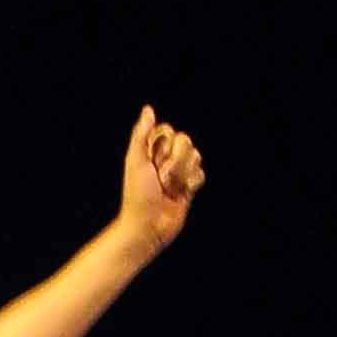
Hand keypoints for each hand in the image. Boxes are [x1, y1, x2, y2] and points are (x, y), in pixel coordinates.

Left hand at [119, 105, 204, 253]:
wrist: (148, 227)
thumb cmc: (137, 196)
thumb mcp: (135, 161)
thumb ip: (141, 134)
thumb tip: (149, 109)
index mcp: (151, 150)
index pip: (169, 131)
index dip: (163, 146)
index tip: (151, 163)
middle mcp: (166, 158)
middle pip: (185, 141)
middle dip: (174, 161)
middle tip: (161, 179)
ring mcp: (178, 172)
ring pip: (195, 156)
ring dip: (182, 174)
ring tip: (169, 189)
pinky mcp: (188, 186)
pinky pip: (200, 174)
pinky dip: (191, 184)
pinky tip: (181, 194)